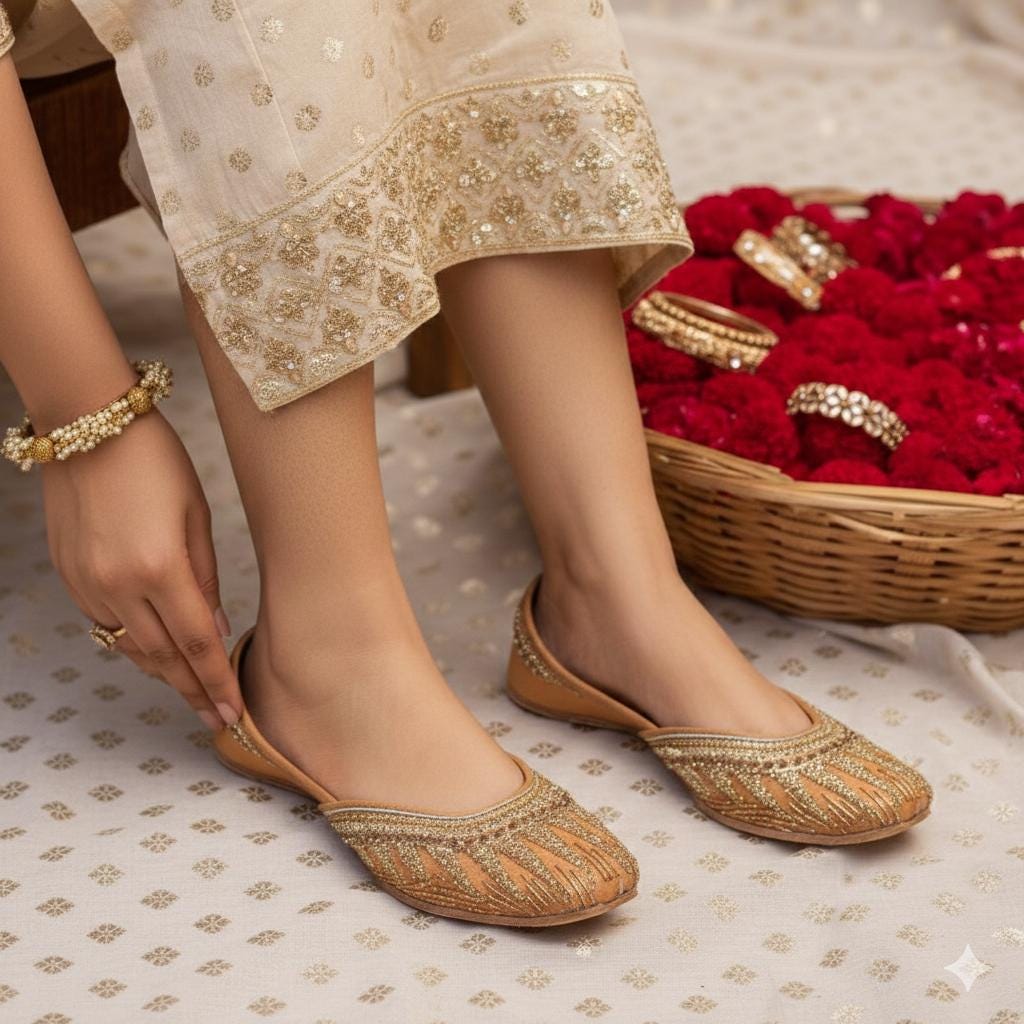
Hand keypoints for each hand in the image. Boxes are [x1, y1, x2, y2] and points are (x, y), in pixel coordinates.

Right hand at [41, 408, 240, 730]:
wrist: (88, 427)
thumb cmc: (156, 462)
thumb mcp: (196, 514)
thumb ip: (206, 577)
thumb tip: (216, 629)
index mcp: (160, 568)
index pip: (197, 644)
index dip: (217, 684)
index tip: (233, 714)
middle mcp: (118, 585)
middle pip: (162, 657)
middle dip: (192, 691)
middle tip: (215, 718)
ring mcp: (87, 583)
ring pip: (130, 647)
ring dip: (163, 672)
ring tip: (191, 692)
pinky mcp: (69, 576)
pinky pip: (105, 626)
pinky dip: (132, 645)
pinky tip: (153, 652)